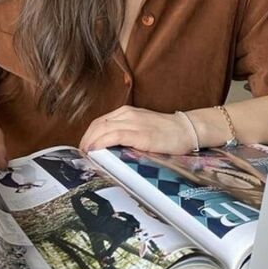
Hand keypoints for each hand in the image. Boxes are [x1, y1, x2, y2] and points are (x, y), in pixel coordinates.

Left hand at [78, 105, 195, 154]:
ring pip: (102, 129)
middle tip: (82, 155)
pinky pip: (114, 136)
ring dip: (90, 143)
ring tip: (86, 156)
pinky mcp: (140, 133)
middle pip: (97, 125)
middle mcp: (127, 114)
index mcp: (126, 112)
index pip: (99, 122)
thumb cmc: (165, 133)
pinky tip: (96, 151)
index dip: (88, 135)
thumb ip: (126, 134)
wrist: (185, 130)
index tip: (84, 149)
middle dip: (86, 140)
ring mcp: (133, 122)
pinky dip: (101, 142)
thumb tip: (108, 150)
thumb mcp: (141, 128)